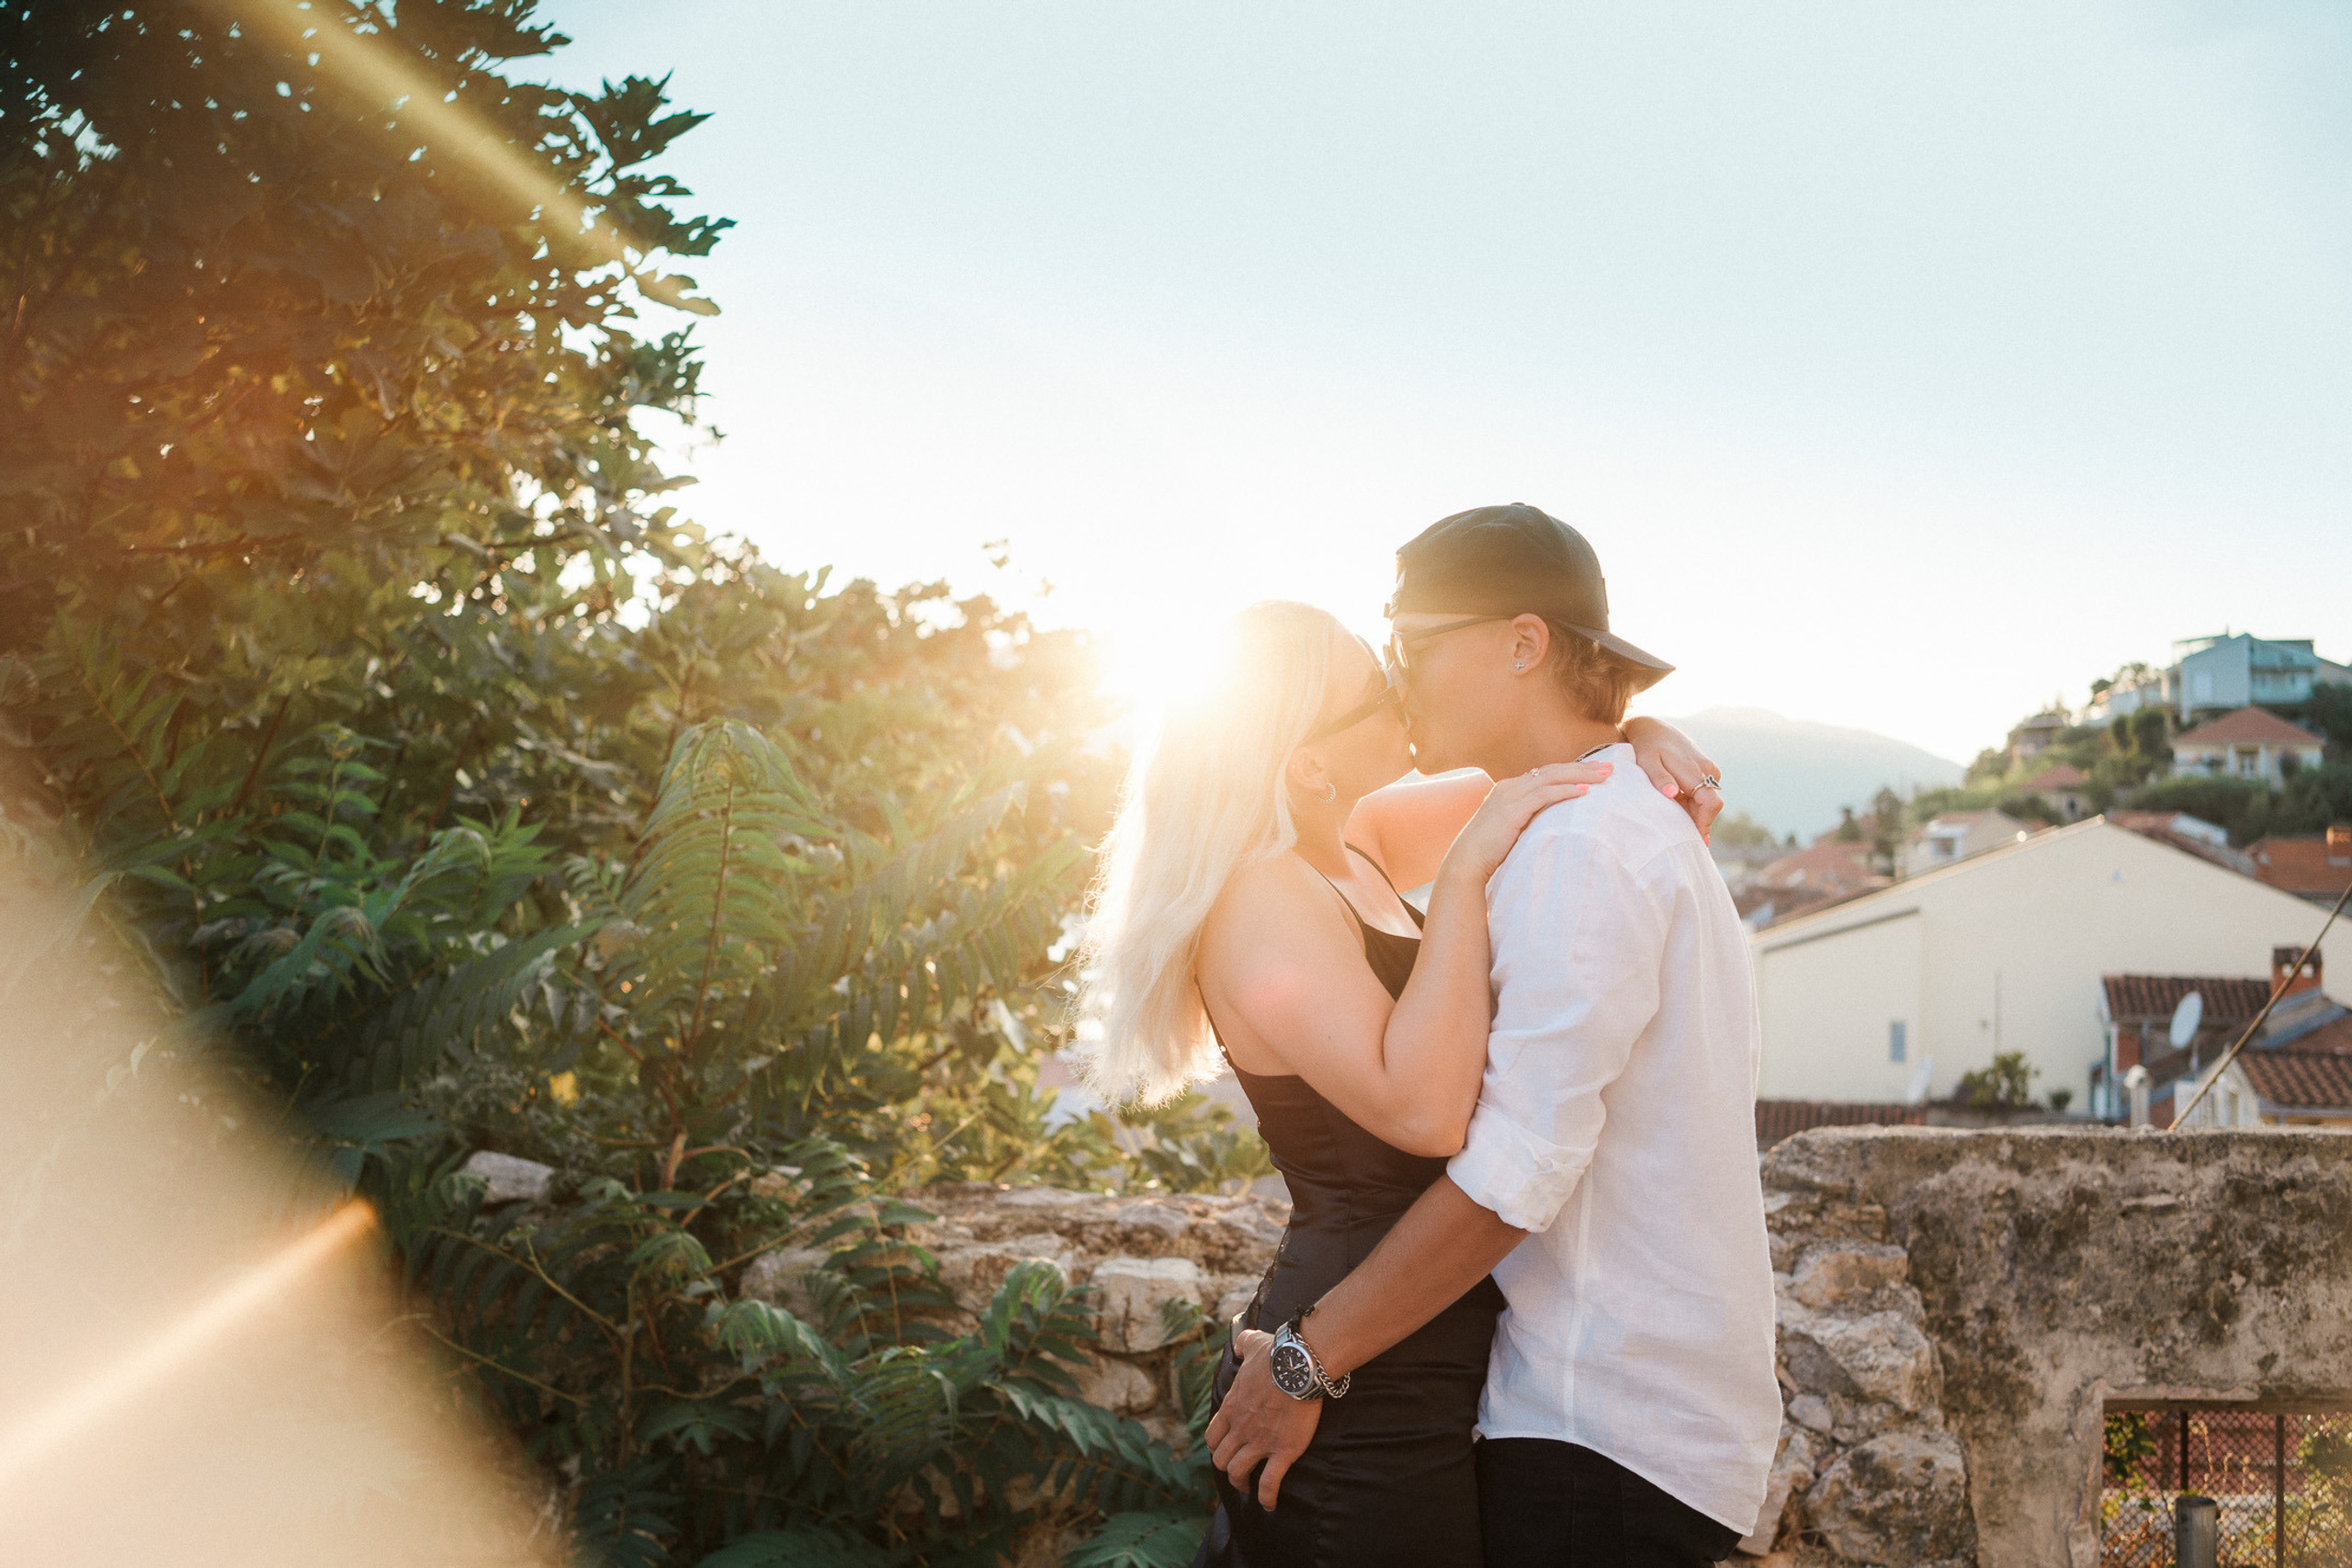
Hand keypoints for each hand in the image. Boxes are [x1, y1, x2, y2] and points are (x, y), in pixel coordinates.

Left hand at [1203, 1328, 1322, 1509]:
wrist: (1299, 1363)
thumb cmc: (1277, 1352)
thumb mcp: (1252, 1342)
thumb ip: (1242, 1343)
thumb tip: (1239, 1343)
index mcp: (1232, 1407)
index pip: (1212, 1437)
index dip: (1217, 1447)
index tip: (1226, 1450)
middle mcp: (1240, 1428)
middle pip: (1220, 1460)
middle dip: (1227, 1468)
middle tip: (1239, 1472)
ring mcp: (1260, 1441)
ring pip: (1238, 1473)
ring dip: (1242, 1484)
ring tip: (1251, 1489)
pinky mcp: (1282, 1451)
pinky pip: (1268, 1483)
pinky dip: (1266, 1498)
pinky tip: (1270, 1504)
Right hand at [1435, 760, 1608, 886]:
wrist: (1466, 862)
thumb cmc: (1488, 852)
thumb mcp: (1510, 830)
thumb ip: (1528, 820)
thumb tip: (1550, 824)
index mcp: (1509, 789)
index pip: (1546, 773)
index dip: (1572, 771)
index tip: (1596, 772)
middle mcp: (1510, 786)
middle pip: (1553, 770)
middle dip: (1583, 767)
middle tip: (1610, 767)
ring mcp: (1510, 795)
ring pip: (1551, 777)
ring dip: (1580, 774)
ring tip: (1604, 775)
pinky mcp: (1513, 809)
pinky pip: (1544, 794)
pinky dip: (1566, 790)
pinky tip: (1584, 791)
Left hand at [1622, 716, 1723, 839]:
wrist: (1654, 729)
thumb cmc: (1647, 747)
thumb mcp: (1646, 762)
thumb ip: (1659, 779)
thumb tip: (1672, 794)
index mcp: (1694, 769)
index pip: (1710, 803)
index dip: (1705, 823)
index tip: (1696, 838)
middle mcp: (1707, 769)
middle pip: (1711, 805)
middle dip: (1698, 820)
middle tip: (1679, 833)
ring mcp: (1709, 769)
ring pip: (1708, 800)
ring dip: (1695, 811)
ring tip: (1674, 815)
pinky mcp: (1707, 770)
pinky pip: (1705, 792)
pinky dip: (1694, 802)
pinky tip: (1677, 803)